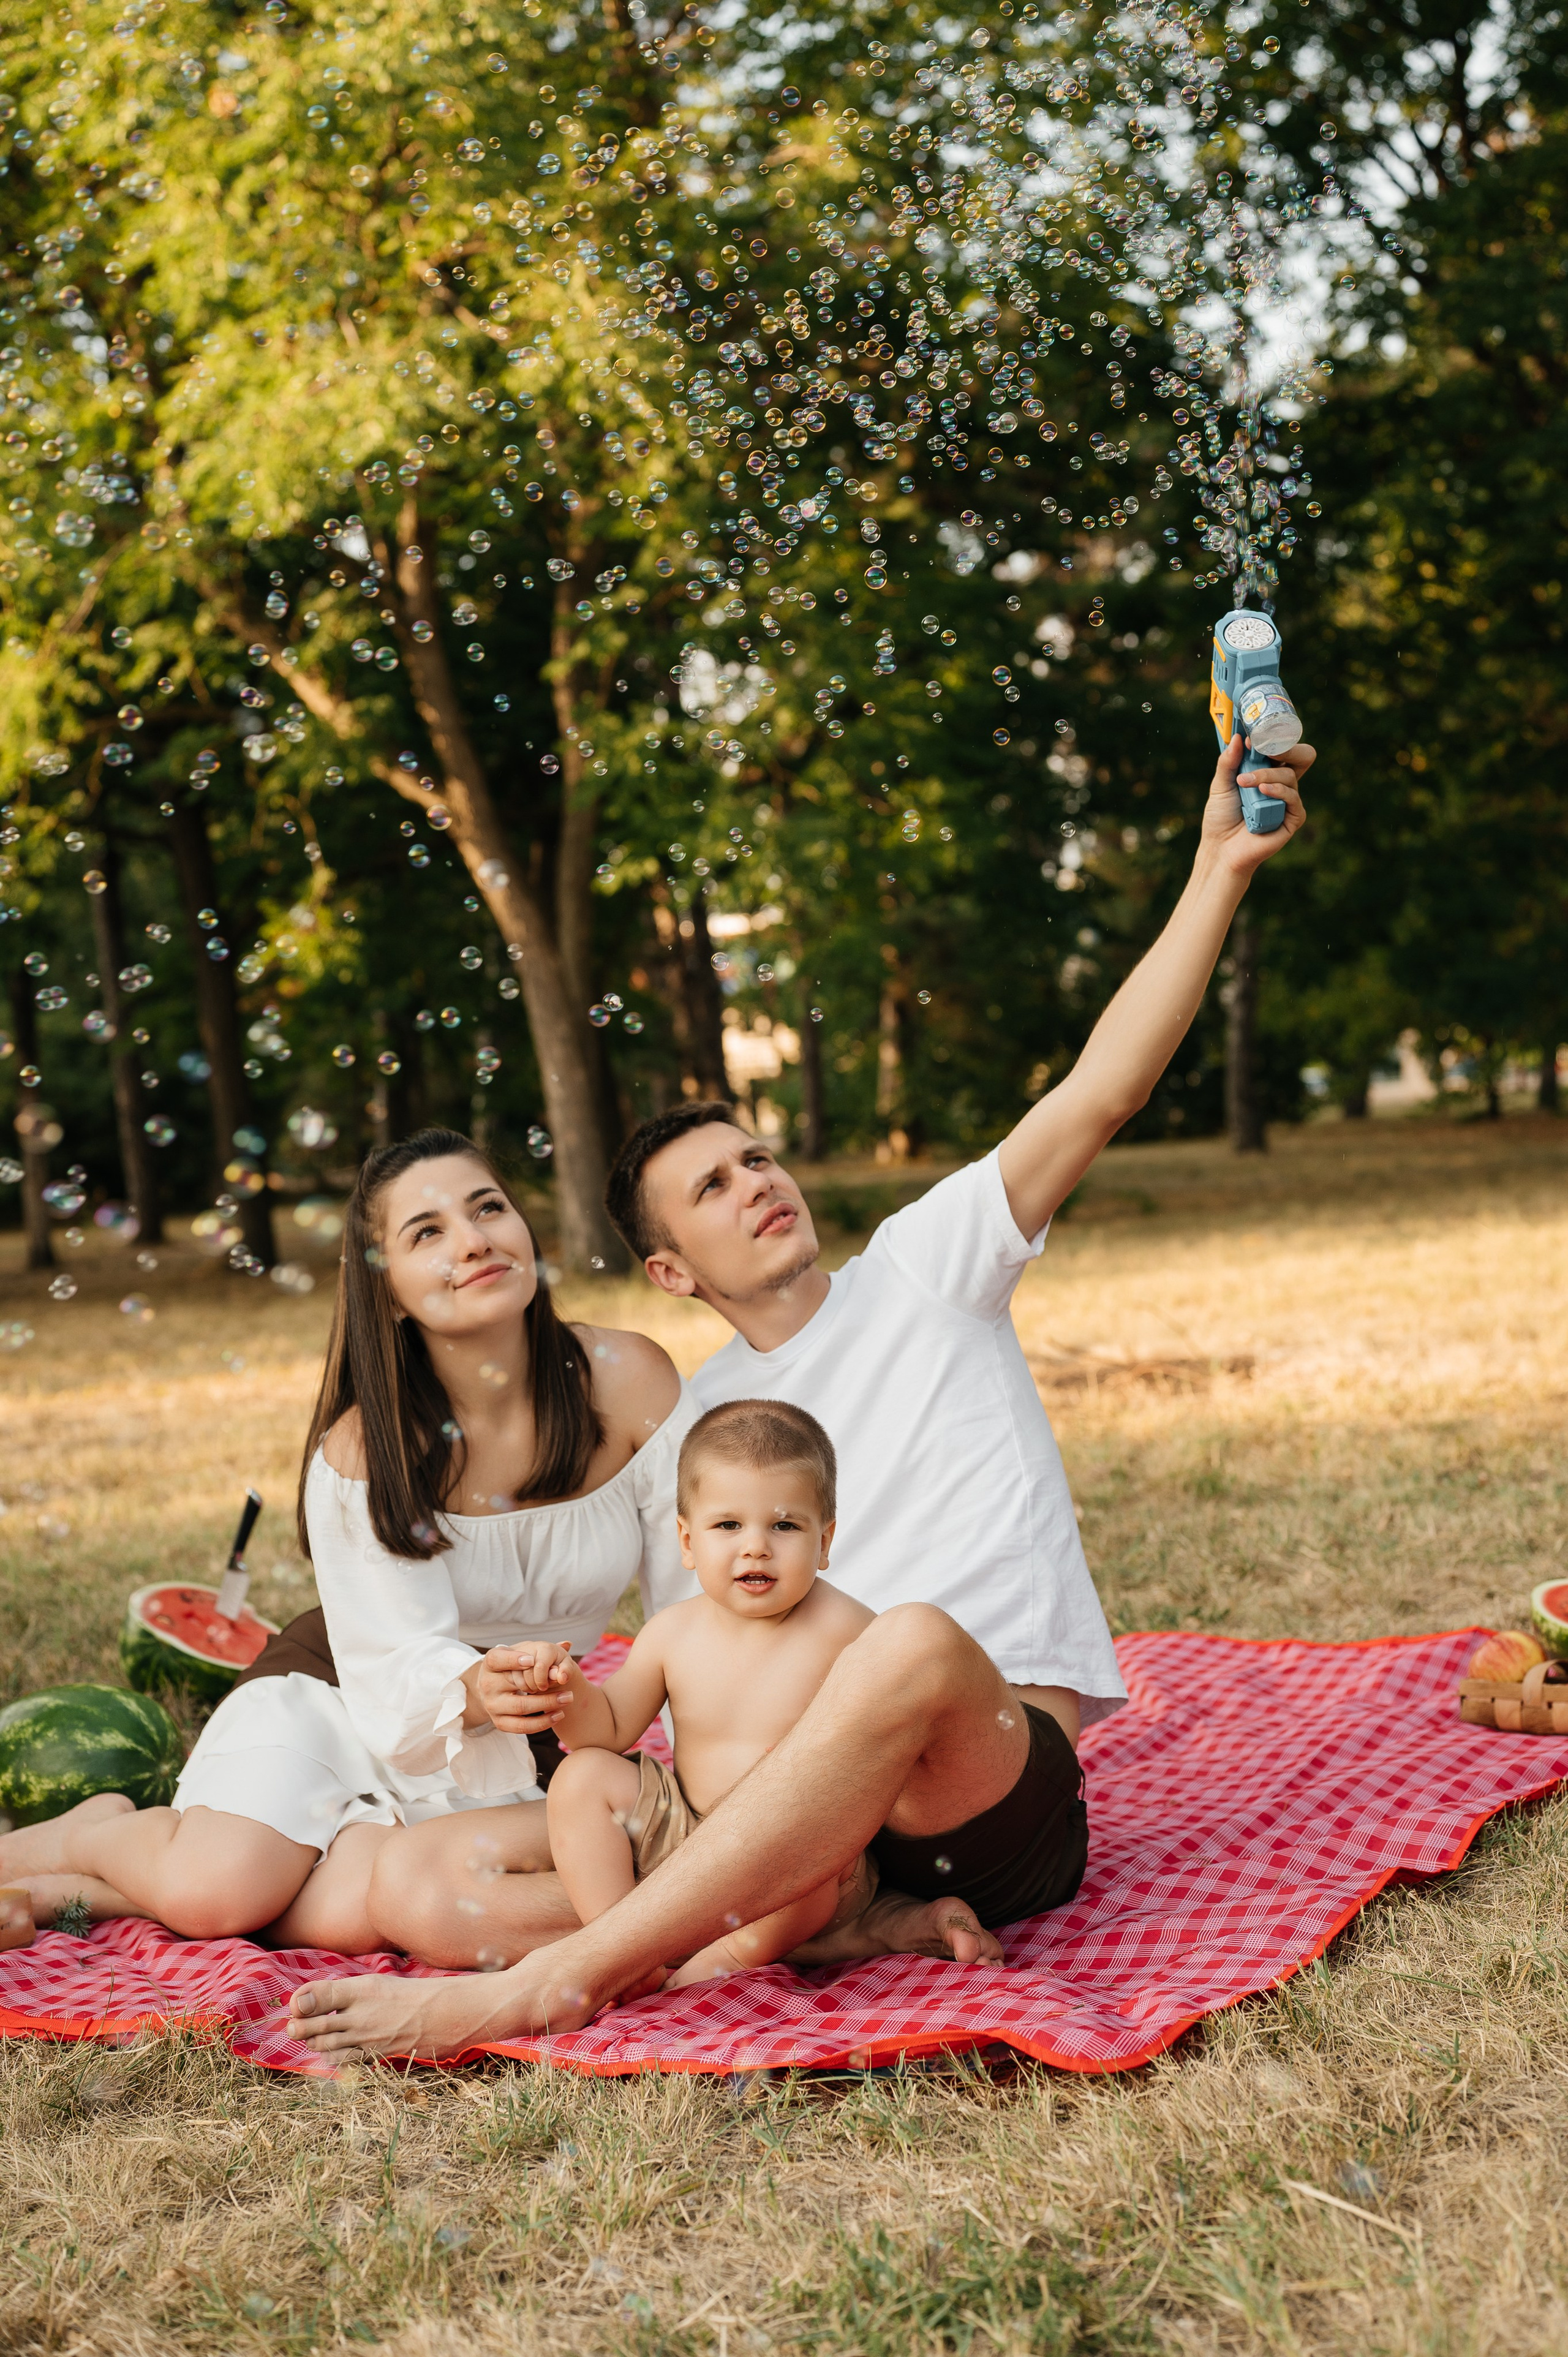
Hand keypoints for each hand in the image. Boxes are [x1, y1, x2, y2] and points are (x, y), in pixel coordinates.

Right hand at [462, 1642, 578, 1736]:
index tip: (532, 1660)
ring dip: (547, 1705)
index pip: (497, 1660)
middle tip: (567, 1687)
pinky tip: (558, 1715)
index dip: (513, 1659)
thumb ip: (542, 1651)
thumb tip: (567, 1644)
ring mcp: (492, 1705)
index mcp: (490, 1664)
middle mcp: (488, 1684)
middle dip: (544, 1686)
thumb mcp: (520, 1654)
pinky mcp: (499, 1722)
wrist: (492, 1689)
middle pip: (516, 1685)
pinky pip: (521, 1727)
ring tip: (567, 1699)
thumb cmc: (511, 1667)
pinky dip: (541, 1723)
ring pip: (521, 1707)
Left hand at [1200, 732, 1311, 876]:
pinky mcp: (1293, 819)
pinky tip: (1263, 790)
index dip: (1274, 738)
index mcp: (1268, 772)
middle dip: (1287, 747)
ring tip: (1244, 782)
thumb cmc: (1221, 818)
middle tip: (1266, 747)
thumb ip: (1228, 762)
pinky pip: (1294, 799)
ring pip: (1290, 776)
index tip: (1255, 734)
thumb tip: (1238, 737)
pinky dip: (1278, 791)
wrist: (1220, 849)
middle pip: (1301, 756)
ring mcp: (1288, 801)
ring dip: (1266, 774)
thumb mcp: (1220, 785)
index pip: (1282, 748)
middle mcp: (1281, 784)